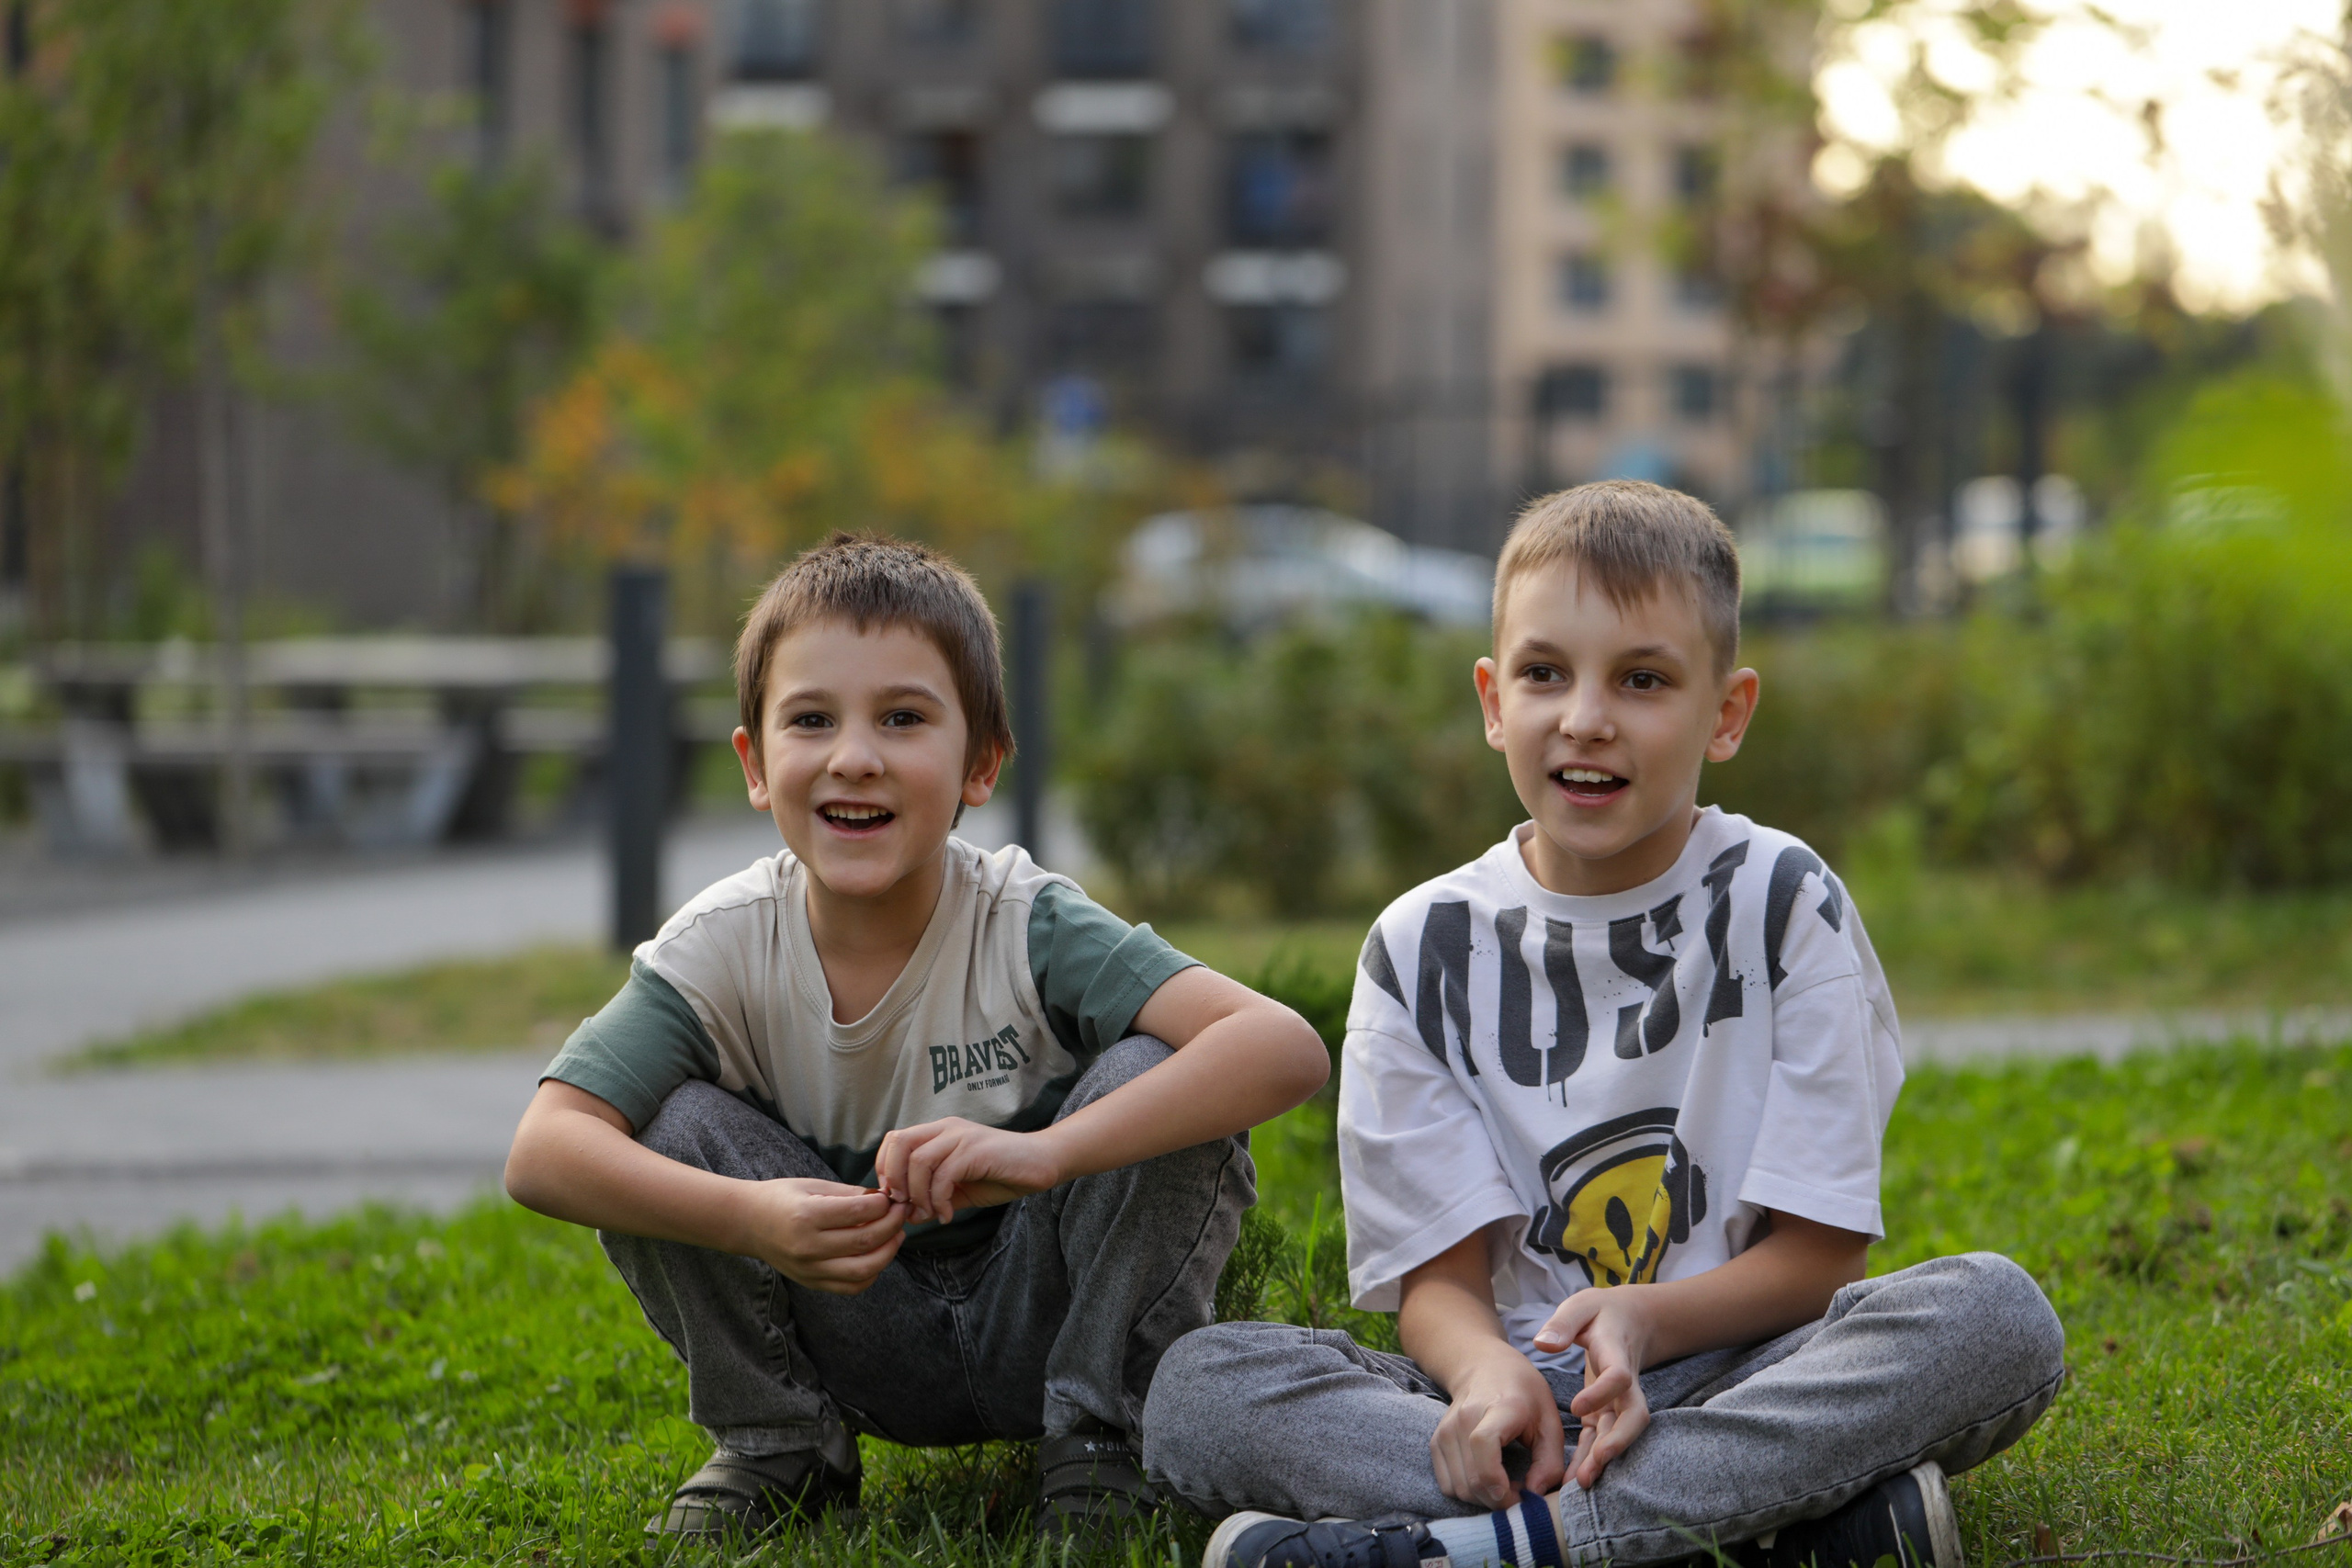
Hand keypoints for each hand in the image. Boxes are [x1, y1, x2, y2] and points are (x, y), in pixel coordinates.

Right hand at [739, 1177, 909, 1294]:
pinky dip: (872, 1274)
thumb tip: (885, 1198)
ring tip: (897, 1235)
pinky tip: (878, 1256)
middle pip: (865, 1242)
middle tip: (901, 1212)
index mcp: (807, 1216)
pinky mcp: (812, 1283)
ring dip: (888, 1252)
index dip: (883, 1204)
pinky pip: (851, 1287)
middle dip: (892, 1225)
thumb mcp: (813, 1185)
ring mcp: (809, 1269)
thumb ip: (849, 1194)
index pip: (858, 1212)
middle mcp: (808, 1247)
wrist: (748, 1223)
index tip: (891, 1197)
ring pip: (863, 1270)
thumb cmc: (781, 1198)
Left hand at [874, 1118, 1063, 1223]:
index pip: (895, 1139)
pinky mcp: (976, 1150)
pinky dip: (939, 1201)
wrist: (1041, 1163)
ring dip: (918, 1195)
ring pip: (919, 1161)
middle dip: (894, 1179)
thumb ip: (934, 1197)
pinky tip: (947, 1215)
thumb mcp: (959, 1189)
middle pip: (899, 1143)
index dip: (886, 1169)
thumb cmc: (1000, 1173)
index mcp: (939, 1132)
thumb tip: (908, 1215)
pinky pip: (944, 1176)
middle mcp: (946, 1128)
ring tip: (930, 1214)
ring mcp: (961, 1137)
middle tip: (904, 1205)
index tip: (896, 1198)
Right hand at [1429, 1340, 1566, 1507]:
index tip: (1519, 1495)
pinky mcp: (1436, 1442)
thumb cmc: (1523, 1393)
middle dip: (1499, 1500)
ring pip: (1459, 1487)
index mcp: (1498, 1408)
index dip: (1496, 1478)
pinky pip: (1447, 1485)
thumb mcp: (1550, 1421)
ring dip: (1484, 1499)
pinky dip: (1467, 1493)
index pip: (1483, 1444)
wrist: (1485, 1366)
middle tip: (1520, 1496)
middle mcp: (1465, 1418)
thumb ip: (1550, 1461)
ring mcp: (1446, 1430)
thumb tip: (1534, 1494)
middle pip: (1471, 1477)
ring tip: (1505, 1487)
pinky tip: (1486, 1481)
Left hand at [1535, 1288, 1657, 1488]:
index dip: (1604, 1393)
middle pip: (1634, 1417)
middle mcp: (1625, 1383)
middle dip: (1618, 1441)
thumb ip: (1563, 1324)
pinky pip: (1602, 1438)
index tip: (1577, 1406)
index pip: (1619, 1377)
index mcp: (1616, 1353)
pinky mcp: (1606, 1412)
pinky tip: (1575, 1480)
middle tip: (1596, 1463)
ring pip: (1620, 1434)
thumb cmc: (1600, 1313)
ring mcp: (1618, 1401)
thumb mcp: (1581, 1306)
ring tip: (1583, 1483)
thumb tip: (1543, 1344)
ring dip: (1605, 1458)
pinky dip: (1592, 1458)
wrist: (1628, 1320)